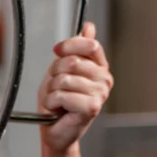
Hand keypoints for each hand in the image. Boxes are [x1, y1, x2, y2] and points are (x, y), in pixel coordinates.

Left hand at [38, 22, 112, 152]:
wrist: (54, 130)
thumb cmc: (58, 101)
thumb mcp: (62, 69)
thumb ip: (76, 48)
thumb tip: (89, 27)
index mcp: (99, 67)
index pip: (89, 45)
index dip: (69, 45)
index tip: (57, 51)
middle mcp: (104, 79)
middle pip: (72, 62)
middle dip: (55, 74)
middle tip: (56, 87)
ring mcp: (100, 94)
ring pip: (64, 79)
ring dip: (52, 90)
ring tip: (57, 99)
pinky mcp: (92, 107)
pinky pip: (63, 95)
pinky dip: (52, 102)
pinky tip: (57, 109)